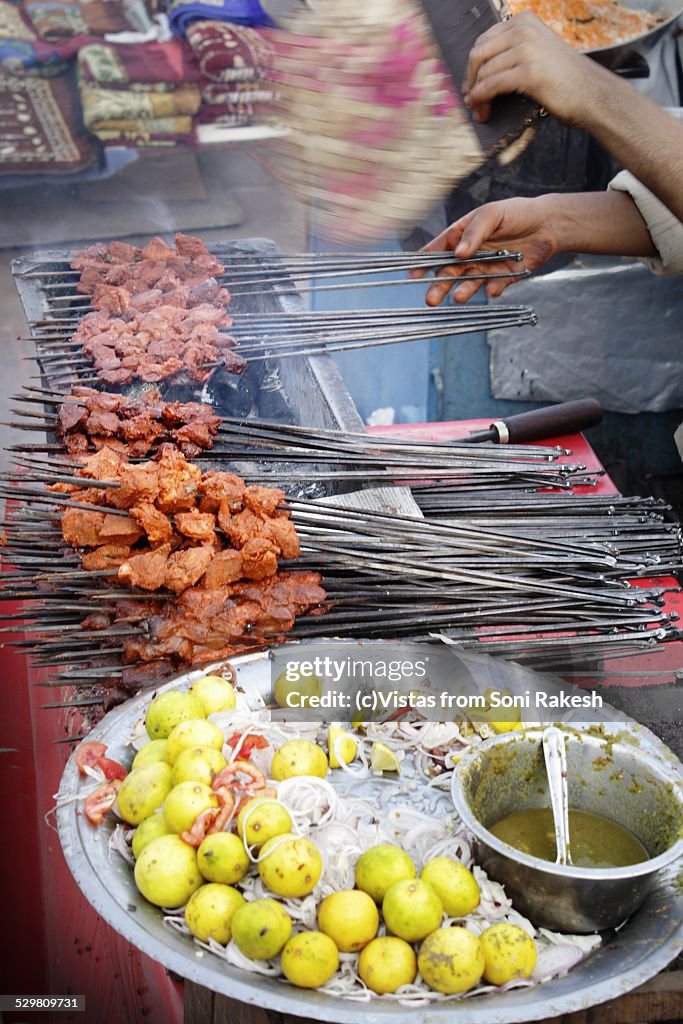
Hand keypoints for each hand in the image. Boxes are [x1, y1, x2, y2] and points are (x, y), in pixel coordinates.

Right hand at [411, 197, 558, 304]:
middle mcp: (470, 255)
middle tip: (430, 299)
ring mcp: (485, 268)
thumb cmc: (516, 213)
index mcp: (462, 236)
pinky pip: (495, 287)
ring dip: (463, 291)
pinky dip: (493, 289)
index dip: (424, 262)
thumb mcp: (492, 214)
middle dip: (439, 286)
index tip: (413, 274)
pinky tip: (493, 290)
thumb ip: (474, 233)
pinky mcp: (503, 278)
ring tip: (458, 298)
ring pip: (469, 283)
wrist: (547, 224)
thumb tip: (458, 253)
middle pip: (449, 272)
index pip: (438, 249)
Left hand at [463, 12, 598, 124]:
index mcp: (525, 22)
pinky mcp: (529, 72)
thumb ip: (514, 51)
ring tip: (479, 110)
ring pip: (484, 72)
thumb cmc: (565, 80)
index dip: (472, 66)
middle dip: (470, 80)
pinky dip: (482, 98)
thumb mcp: (539, 52)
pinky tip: (482, 108)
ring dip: (476, 95)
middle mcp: (525, 30)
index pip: (483, 40)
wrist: (593, 94)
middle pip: (478, 54)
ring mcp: (527, 49)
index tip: (471, 85)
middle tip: (471, 100)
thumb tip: (481, 69)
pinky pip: (492, 85)